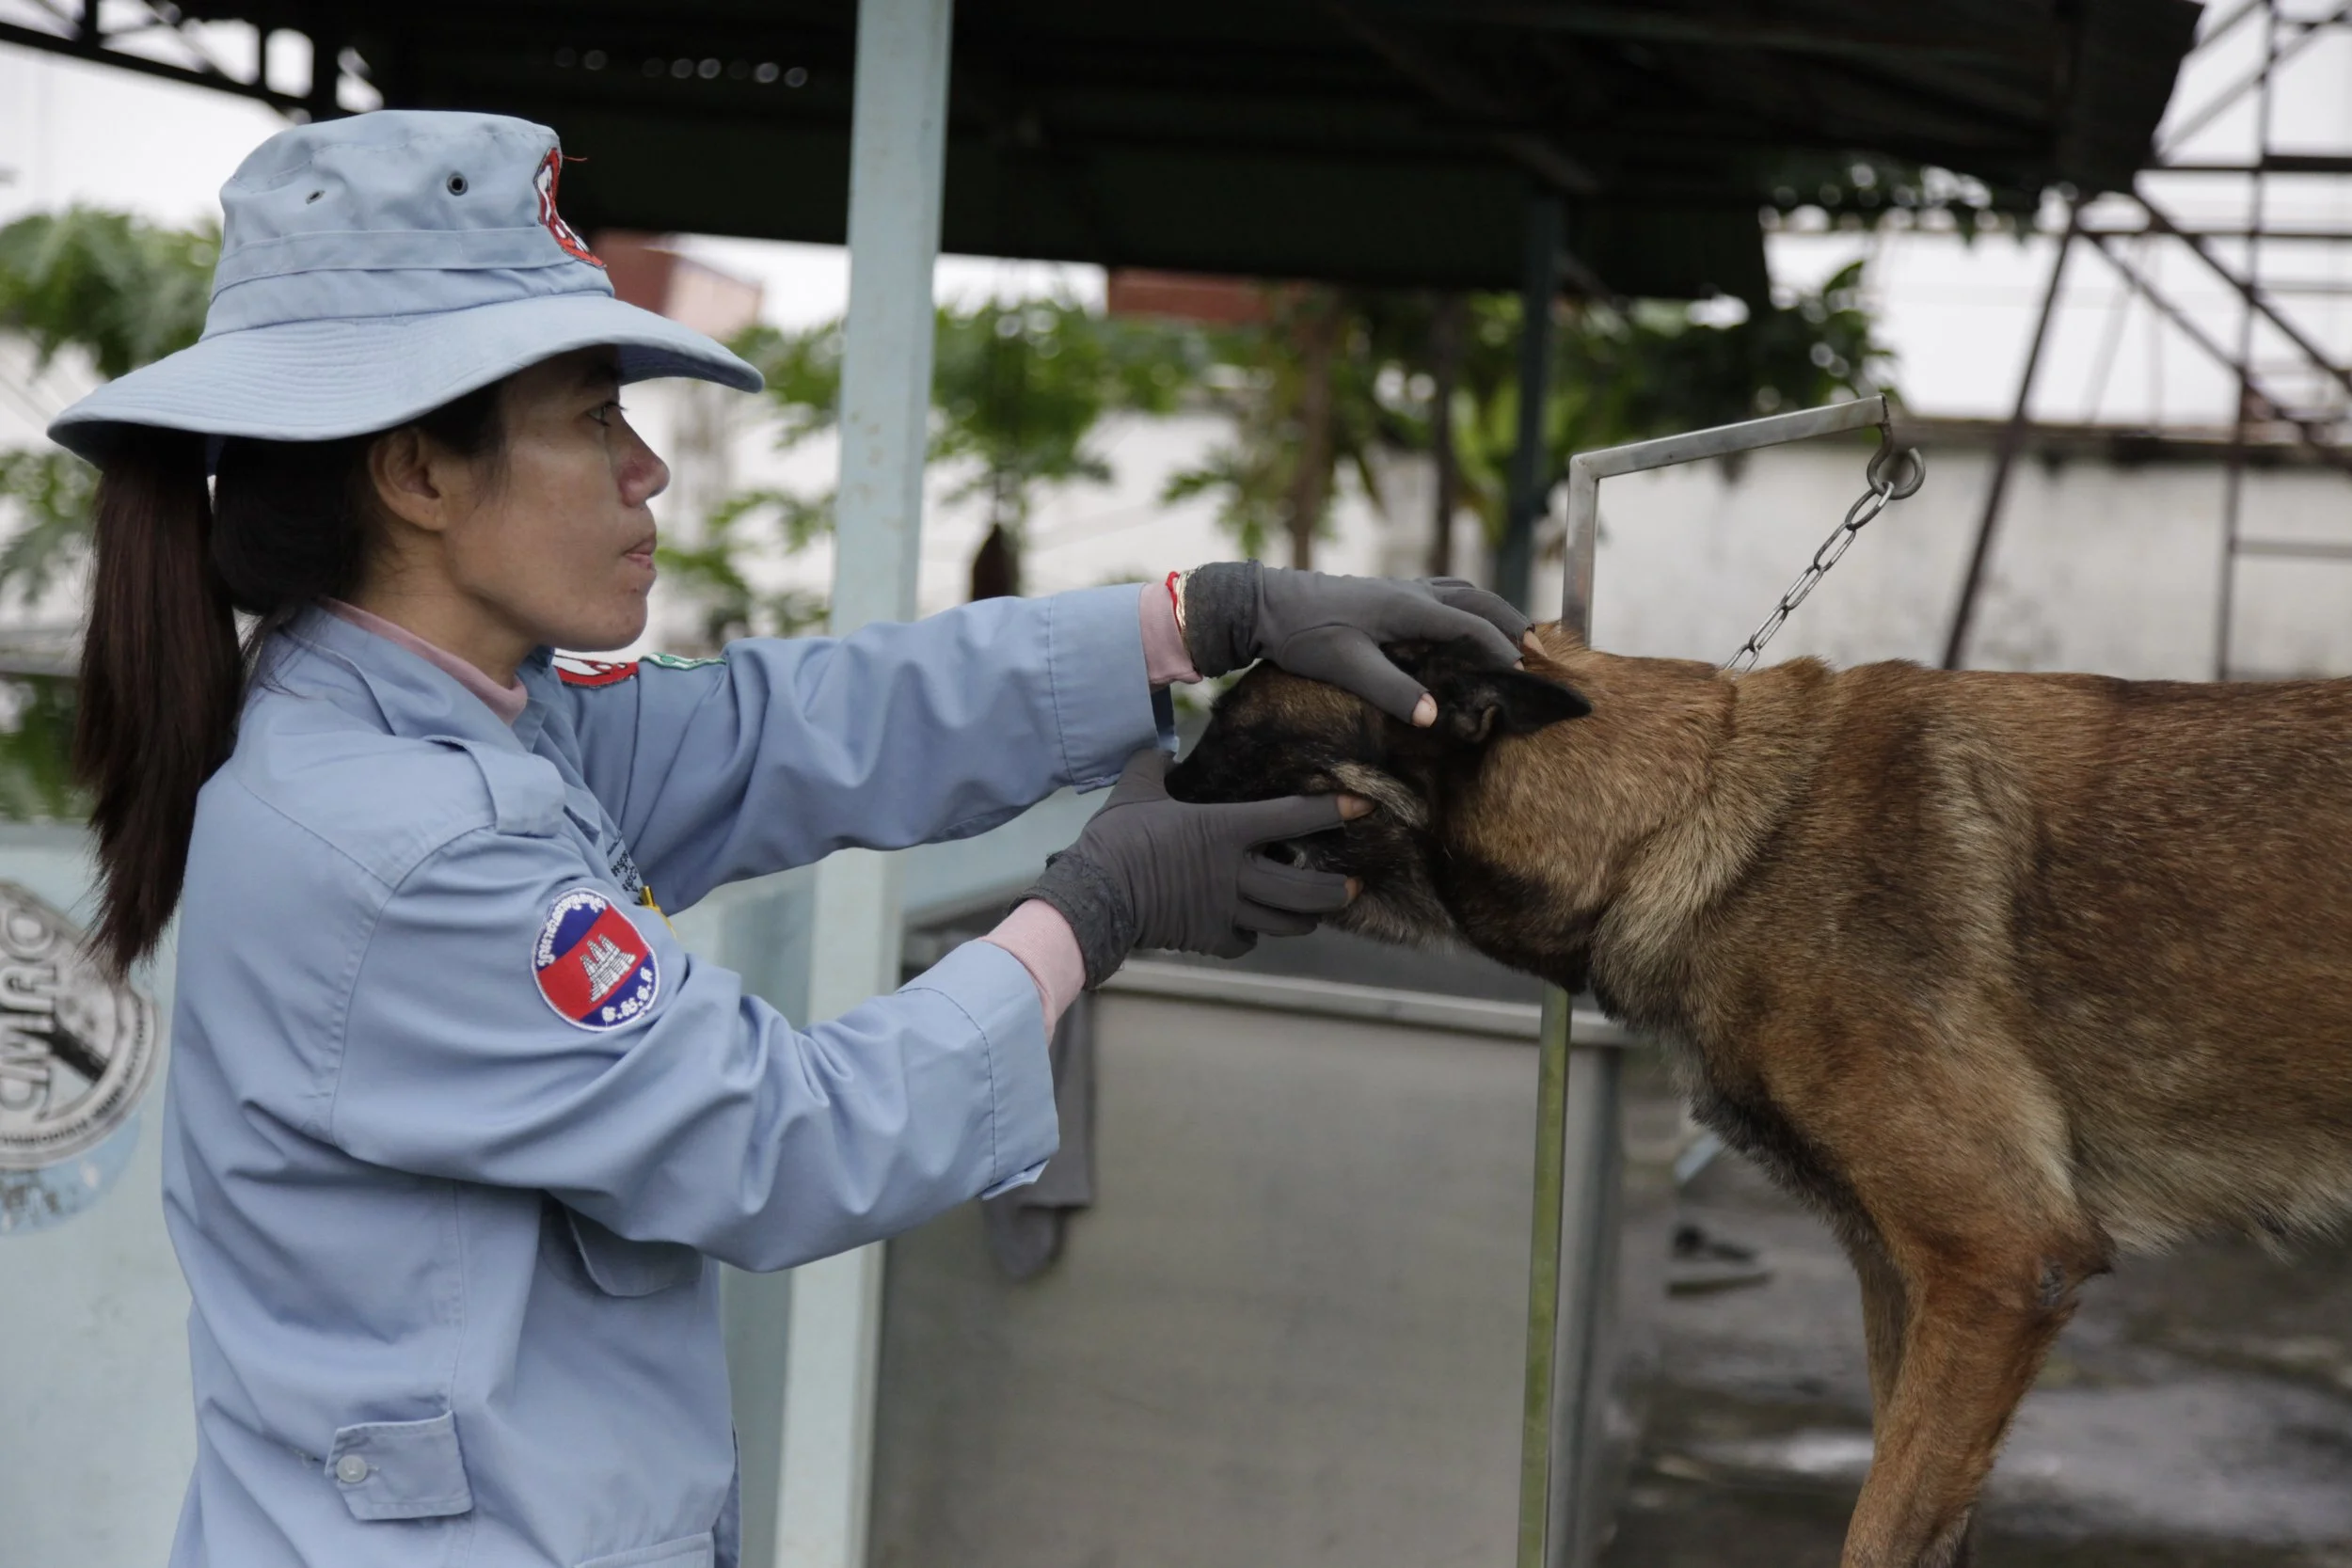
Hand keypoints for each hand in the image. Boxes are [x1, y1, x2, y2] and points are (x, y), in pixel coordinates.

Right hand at [1020, 749, 1367, 987]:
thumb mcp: (1135, 790)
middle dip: (1335, 890)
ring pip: (1284, 921)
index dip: (1331, 811)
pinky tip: (1250, 927)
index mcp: (1224, 829)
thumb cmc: (1116, 839)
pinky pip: (1245, 941)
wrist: (1095, 895)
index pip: (1291, 817)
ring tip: (1315, 911)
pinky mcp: (1208, 936)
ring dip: (1303, 916)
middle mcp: (1235, 873)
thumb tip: (1161, 749)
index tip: (1363, 807)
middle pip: (1304, 889)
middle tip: (1352, 884)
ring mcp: (1225, 909)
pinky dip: (1252, 935)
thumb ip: (1154, 764)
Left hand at [1180, 563, 1531, 725]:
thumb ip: (1391, 689)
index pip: (1473, 628)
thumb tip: (1434, 717)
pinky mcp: (1390, 593)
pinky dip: (1469, 608)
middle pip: (1480, 602)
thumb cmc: (1304, 633)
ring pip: (1465, 593)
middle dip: (1513, 626)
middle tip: (1539, 654)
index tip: (1526, 678)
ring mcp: (1403, 589)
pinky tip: (1465, 625)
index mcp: (1410, 608)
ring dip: (1494, 613)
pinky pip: (1445, 594)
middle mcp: (1414, 593)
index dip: (1503, 652)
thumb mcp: (1346, 665)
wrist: (1267, 603)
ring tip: (1517, 638)